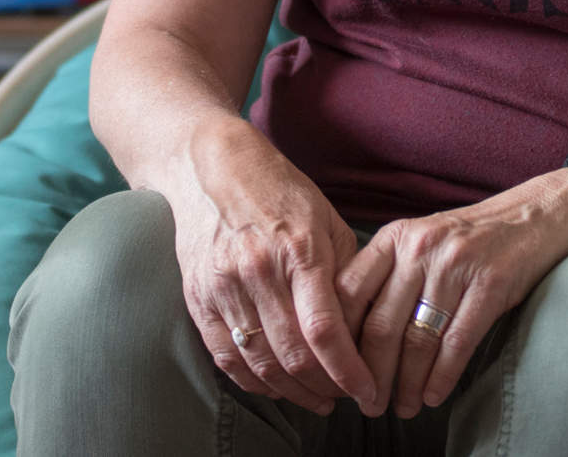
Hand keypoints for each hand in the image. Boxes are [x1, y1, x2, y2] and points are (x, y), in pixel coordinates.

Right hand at [168, 122, 380, 415]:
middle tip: (347, 398)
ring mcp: (223, 287)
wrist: (209, 168)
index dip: (348, 371)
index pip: (325, 330)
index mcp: (299, 250)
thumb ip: (348, 271)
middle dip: (327, 388)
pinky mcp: (199, 299)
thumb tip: (368, 326)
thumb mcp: (326, 218)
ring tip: (318, 400)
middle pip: (294, 355)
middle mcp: (258, 271)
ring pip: (261, 364)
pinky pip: (227, 357)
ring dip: (294, 393)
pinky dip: (255, 382)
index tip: (368, 391)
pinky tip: (278, 389)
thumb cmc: (279, 192)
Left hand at [334, 168, 567, 418]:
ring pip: (418, 340)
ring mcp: (456, 265)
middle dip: (371, 375)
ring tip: (403, 408)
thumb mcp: (419, 241)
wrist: (534, 216)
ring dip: (406, 384)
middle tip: (368, 405)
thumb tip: (350, 336)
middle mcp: (419, 248)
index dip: (339, 340)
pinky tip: (433, 396)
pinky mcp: (490, 284)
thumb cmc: (469, 238)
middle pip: (381, 325)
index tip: (338, 373)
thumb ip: (386, 275)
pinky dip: (442, 376)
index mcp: (394, 237)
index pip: (349, 293)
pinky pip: (458, 342)